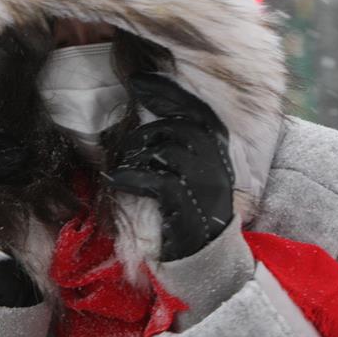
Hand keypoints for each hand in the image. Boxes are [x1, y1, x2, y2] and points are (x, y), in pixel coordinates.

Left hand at [107, 73, 234, 260]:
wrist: (207, 256)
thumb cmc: (191, 207)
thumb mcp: (194, 169)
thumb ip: (180, 141)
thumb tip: (147, 110)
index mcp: (220, 149)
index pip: (197, 108)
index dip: (167, 91)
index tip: (138, 80)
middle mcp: (218, 162)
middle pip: (181, 126)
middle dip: (147, 130)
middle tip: (128, 145)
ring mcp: (206, 185)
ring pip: (167, 151)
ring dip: (137, 155)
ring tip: (125, 167)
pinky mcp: (188, 208)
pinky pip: (156, 180)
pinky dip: (131, 177)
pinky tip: (118, 180)